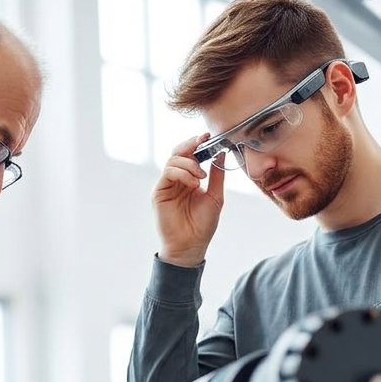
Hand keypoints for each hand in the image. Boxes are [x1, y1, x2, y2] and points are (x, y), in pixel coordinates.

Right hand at [154, 133, 224, 267]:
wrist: (191, 245)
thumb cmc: (202, 225)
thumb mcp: (215, 196)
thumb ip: (217, 174)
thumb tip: (221, 152)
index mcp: (190, 178)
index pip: (190, 154)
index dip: (197, 143)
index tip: (208, 136)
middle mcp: (177, 179)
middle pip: (179, 152)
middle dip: (191, 145)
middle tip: (203, 142)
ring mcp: (167, 185)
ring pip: (173, 160)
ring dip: (189, 163)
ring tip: (202, 177)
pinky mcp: (159, 192)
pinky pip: (168, 173)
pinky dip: (182, 173)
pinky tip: (194, 183)